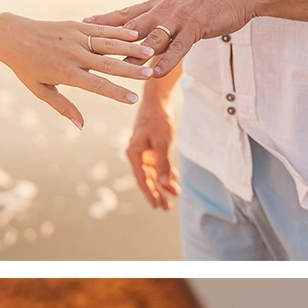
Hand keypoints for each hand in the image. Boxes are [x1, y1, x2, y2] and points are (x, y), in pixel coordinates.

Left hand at [0, 14, 152, 129]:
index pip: (97, 85)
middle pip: (108, 64)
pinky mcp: (75, 25)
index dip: (116, 93)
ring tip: (151, 53)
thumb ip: (63, 106)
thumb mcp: (40, 90)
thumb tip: (81, 126)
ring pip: (108, 44)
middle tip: (151, 75)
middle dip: (131, 70)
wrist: (11, 36)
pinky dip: (118, 32)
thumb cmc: (25, 67)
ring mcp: (75, 38)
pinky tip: (134, 34)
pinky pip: (100, 29)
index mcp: (66, 73)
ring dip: (131, 48)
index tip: (133, 100)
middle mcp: (73, 55)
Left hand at [86, 0, 251, 75]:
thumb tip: (148, 34)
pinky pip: (177, 47)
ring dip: (134, 54)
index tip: (83, 24)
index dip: (105, 19)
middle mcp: (164, 9)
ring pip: (151, 38)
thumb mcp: (182, 8)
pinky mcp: (196, 27)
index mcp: (159, 4)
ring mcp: (179, 18)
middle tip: (88, 46)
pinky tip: (154, 74)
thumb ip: (164, 21)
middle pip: (131, 26)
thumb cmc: (211, 2)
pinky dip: (165, 61)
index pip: (126, 13)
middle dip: (108, 37)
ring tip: (117, 68)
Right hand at [126, 89, 179, 208]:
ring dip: (163, 183)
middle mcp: (136, 153)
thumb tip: (163, 184)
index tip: (157, 206)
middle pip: (147, 178)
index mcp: (134, 153)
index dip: (150, 193)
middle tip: (166, 208)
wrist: (157, 99)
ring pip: (153, 172)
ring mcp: (143, 149)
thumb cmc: (158, 119)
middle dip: (157, 193)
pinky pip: (157, 163)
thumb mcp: (162, 142)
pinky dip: (165, 171)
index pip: (142, 179)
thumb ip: (163, 164)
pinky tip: (174, 179)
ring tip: (174, 195)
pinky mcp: (151, 145)